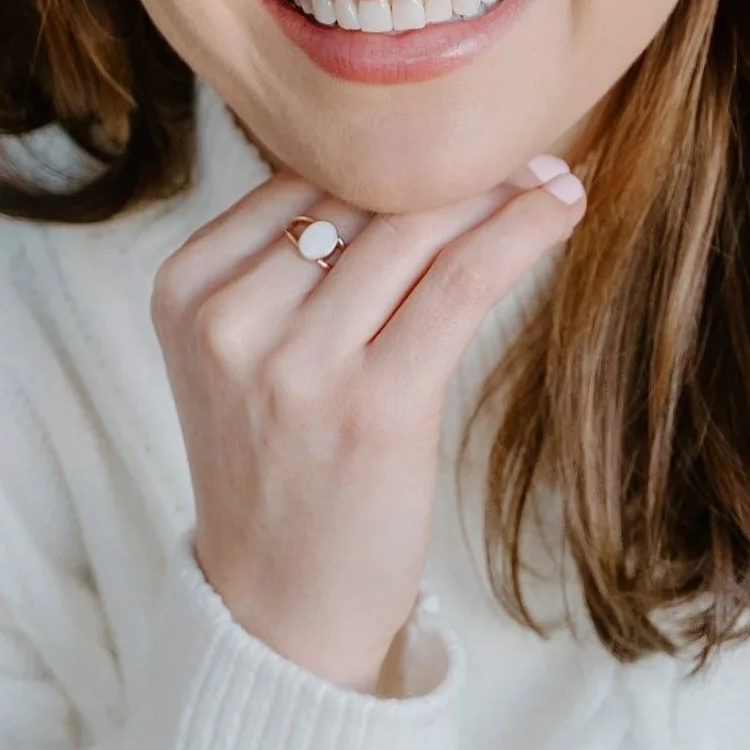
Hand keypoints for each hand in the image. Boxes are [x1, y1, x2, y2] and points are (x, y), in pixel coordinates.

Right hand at [151, 153, 586, 691]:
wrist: (278, 612)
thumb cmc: (280, 471)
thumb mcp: (244, 355)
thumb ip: (292, 266)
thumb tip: (406, 160)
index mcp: (186, 291)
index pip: (301, 180)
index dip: (387, 153)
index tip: (455, 137)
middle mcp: (230, 319)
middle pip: (360, 198)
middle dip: (449, 167)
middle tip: (521, 145)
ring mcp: (296, 365)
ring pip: (415, 230)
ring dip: (497, 191)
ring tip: (551, 175)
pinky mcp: (375, 405)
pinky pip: (460, 281)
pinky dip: (521, 233)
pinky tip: (563, 206)